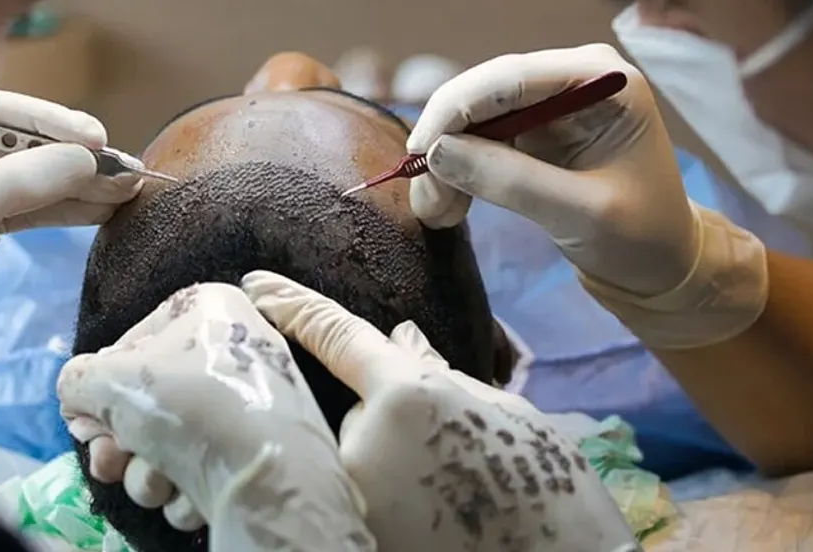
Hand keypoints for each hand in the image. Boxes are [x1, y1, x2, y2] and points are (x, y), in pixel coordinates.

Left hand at [0, 91, 142, 424]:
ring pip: (29, 176)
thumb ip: (13, 185)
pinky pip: (27, 208)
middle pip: (16, 142)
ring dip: (78, 184)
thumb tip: (85, 157)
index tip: (95, 139)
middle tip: (127, 171)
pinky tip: (103, 208)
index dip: (44, 122)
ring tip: (128, 191)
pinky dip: (65, 208)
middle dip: (72, 155)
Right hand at [57, 283, 374, 551]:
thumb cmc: (187, 404)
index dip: (101, 385)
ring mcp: (247, 406)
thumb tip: (79, 399)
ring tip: (155, 480)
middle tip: (109, 459)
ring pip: (167, 441)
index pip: (132, 342)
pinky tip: (189, 495)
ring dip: (145, 471)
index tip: (87, 418)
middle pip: (146, 398)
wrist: (267, 475)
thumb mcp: (106, 378)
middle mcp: (234, 350)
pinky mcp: (255, 456)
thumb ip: (76, 380)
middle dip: (117, 439)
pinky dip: (184, 488)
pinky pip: (199, 469)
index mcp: (209, 308)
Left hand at [242, 270, 638, 551]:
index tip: (257, 285)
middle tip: (454, 454)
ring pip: (359, 458)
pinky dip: (392, 502)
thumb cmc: (555, 497)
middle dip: (393, 419)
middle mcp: (364, 444)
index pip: (336, 336)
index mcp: (410, 397)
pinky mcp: (356, 537)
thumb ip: (446, 375)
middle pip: (356, 411)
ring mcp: (354, 498)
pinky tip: (440, 519)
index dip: (294, 306)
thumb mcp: (512, 419)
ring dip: (393, 465)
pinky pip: (361, 500)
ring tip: (455, 492)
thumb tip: (401, 338)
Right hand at [407, 44, 694, 296]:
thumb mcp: (581, 214)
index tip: (419, 152)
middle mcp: (572, 75)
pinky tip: (449, 205)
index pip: (512, 77)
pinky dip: (457, 170)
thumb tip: (437, 154)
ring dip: (445, 161)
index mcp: (603, 79)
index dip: (456, 109)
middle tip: (424, 197)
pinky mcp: (532, 127)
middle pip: (484, 91)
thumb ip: (512, 181)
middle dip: (446, 141)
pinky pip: (478, 138)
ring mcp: (550, 100)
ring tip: (438, 212)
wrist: (664, 262)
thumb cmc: (642, 236)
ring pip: (472, 116)